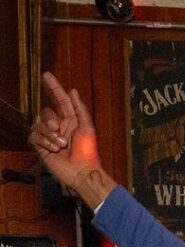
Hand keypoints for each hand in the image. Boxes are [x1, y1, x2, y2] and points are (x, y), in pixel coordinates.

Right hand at [28, 73, 115, 209]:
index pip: (60, 100)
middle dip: (50, 120)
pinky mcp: (41, 146)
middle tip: (60, 132)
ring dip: (50, 135)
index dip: (54, 87)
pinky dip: (44, 142)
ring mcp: (48, 136)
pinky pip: (34, 136)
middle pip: (45, 112)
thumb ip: (79, 109)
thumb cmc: (88, 151)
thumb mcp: (87, 128)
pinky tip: (54, 150)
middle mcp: (58, 126)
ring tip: (61, 146)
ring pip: (38, 124)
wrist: (82, 171)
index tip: (46, 75)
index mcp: (70, 120)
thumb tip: (73, 90)